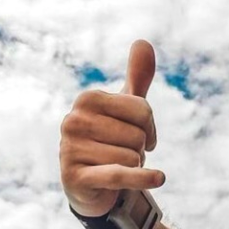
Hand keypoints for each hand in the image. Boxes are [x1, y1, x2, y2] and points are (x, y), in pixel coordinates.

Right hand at [59, 39, 163, 216]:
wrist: (95, 186)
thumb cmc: (113, 141)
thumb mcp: (127, 109)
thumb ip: (137, 77)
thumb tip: (143, 41)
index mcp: (87, 99)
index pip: (143, 109)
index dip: (150, 127)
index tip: (140, 134)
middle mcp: (72, 121)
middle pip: (138, 134)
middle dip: (140, 148)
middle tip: (124, 153)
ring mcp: (70, 150)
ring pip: (132, 156)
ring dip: (133, 166)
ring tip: (116, 166)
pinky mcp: (75, 178)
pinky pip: (120, 174)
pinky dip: (143, 178)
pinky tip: (159, 178)